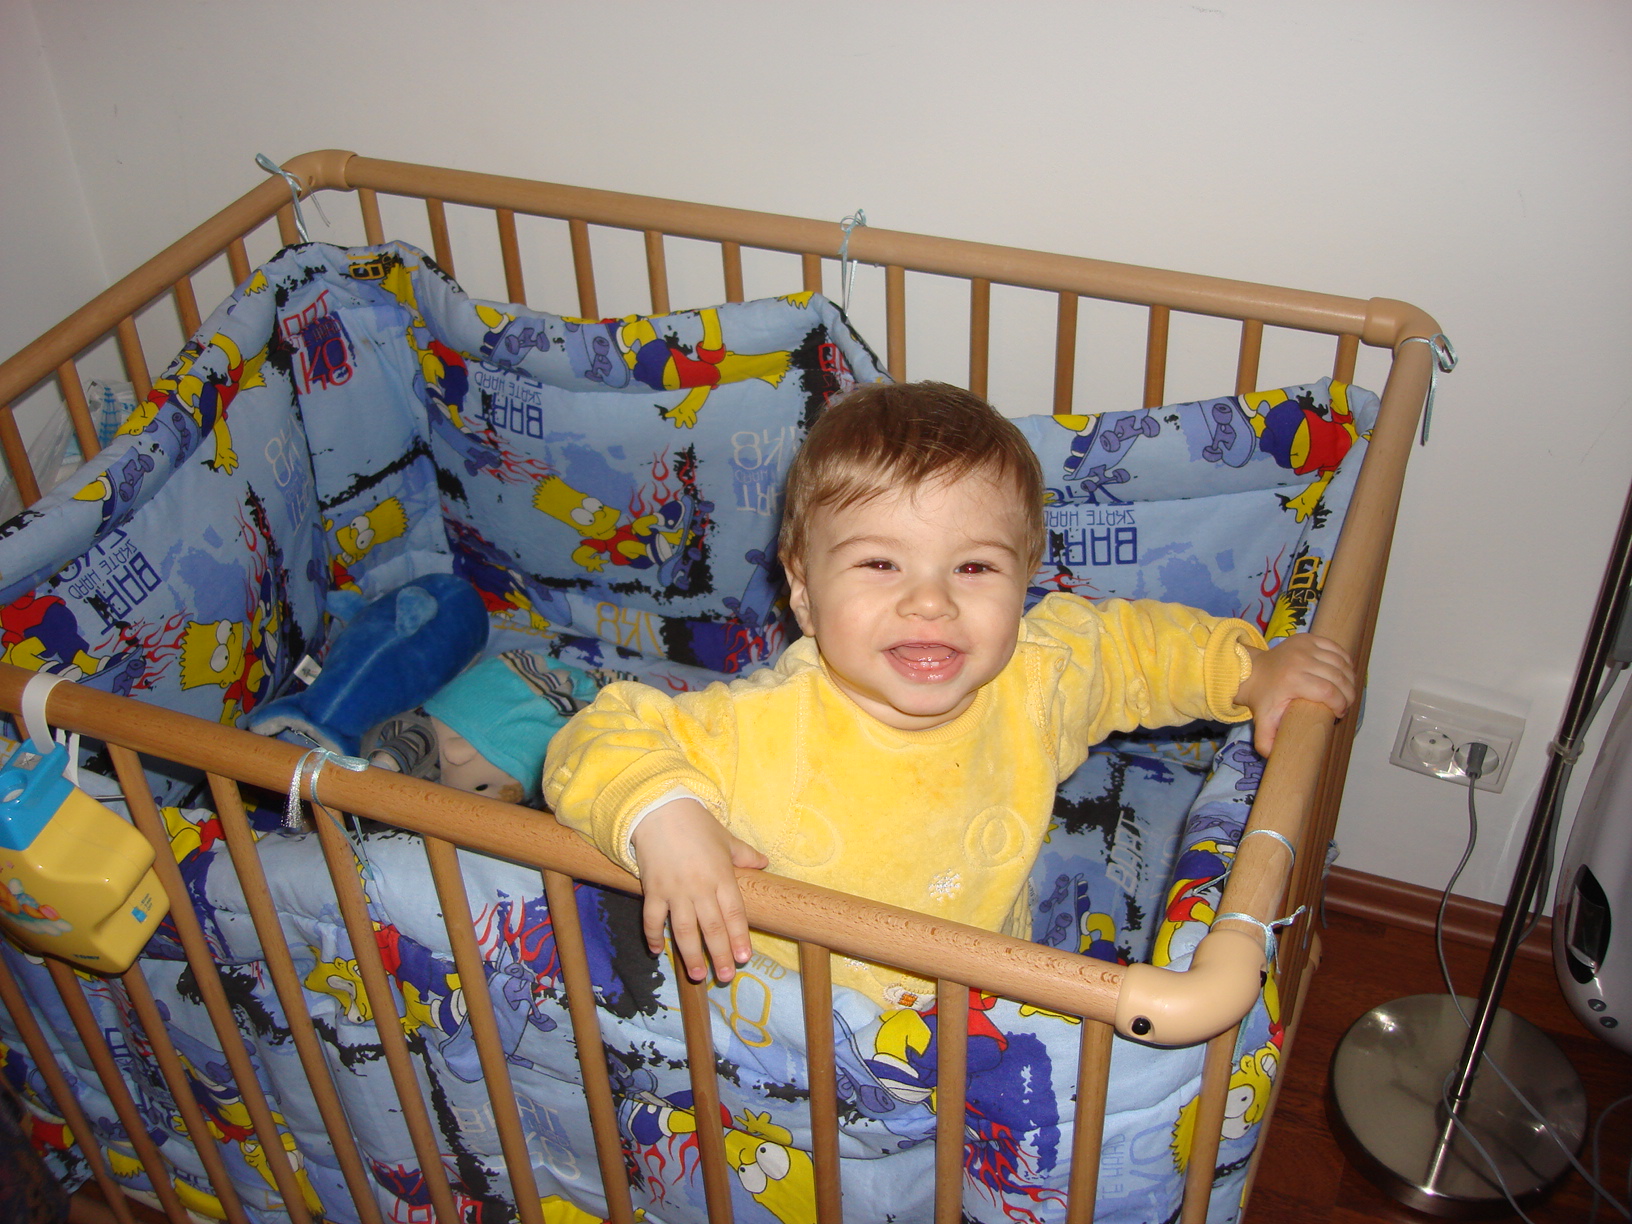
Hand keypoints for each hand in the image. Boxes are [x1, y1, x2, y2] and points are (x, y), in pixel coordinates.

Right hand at [630, 797, 767, 982]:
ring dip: (691, 954)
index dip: (739, 937)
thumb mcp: (725, 838)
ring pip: (684, 929)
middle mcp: (699, 887)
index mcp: (721, 876)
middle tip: (726, 976)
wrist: (660, 809)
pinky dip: (653, 935)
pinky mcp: (652, 889)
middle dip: (720, 954)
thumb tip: (764, 863)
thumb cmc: (696, 824)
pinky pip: (652, 918)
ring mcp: (674, 891)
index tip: (744, 957)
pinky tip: (656, 952)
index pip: (734, 914)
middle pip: (712, 928)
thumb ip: (745, 855)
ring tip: (698, 975)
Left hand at [1235, 633, 1355, 755]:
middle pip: (1338, 677)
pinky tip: (1344, 672)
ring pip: (1341, 662)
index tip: (1340, 713)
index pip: (1329, 692)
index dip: (1341, 704)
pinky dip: (1344, 660)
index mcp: (1293, 680)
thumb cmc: (1263, 698)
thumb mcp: (1263, 721)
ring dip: (1349, 677)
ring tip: (1346, 691)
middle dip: (1348, 693)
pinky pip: (1336, 648)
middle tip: (1346, 704)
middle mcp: (1300, 660)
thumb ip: (1266, 742)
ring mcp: (1305, 647)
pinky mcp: (1308, 638)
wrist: (1251, 671)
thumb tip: (1272, 757)